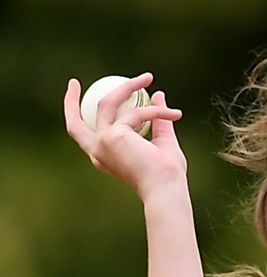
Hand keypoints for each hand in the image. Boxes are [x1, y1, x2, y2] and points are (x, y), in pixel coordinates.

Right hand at [64, 72, 185, 199]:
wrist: (167, 189)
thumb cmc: (167, 174)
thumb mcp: (163, 142)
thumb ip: (158, 119)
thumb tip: (158, 94)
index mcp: (105, 156)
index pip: (83, 135)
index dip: (77, 115)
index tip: (80, 96)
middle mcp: (97, 151)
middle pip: (75, 121)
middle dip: (71, 100)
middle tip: (76, 81)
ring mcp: (102, 143)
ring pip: (107, 102)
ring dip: (128, 86)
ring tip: (149, 77)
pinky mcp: (113, 136)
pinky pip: (136, 113)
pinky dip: (156, 111)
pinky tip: (176, 114)